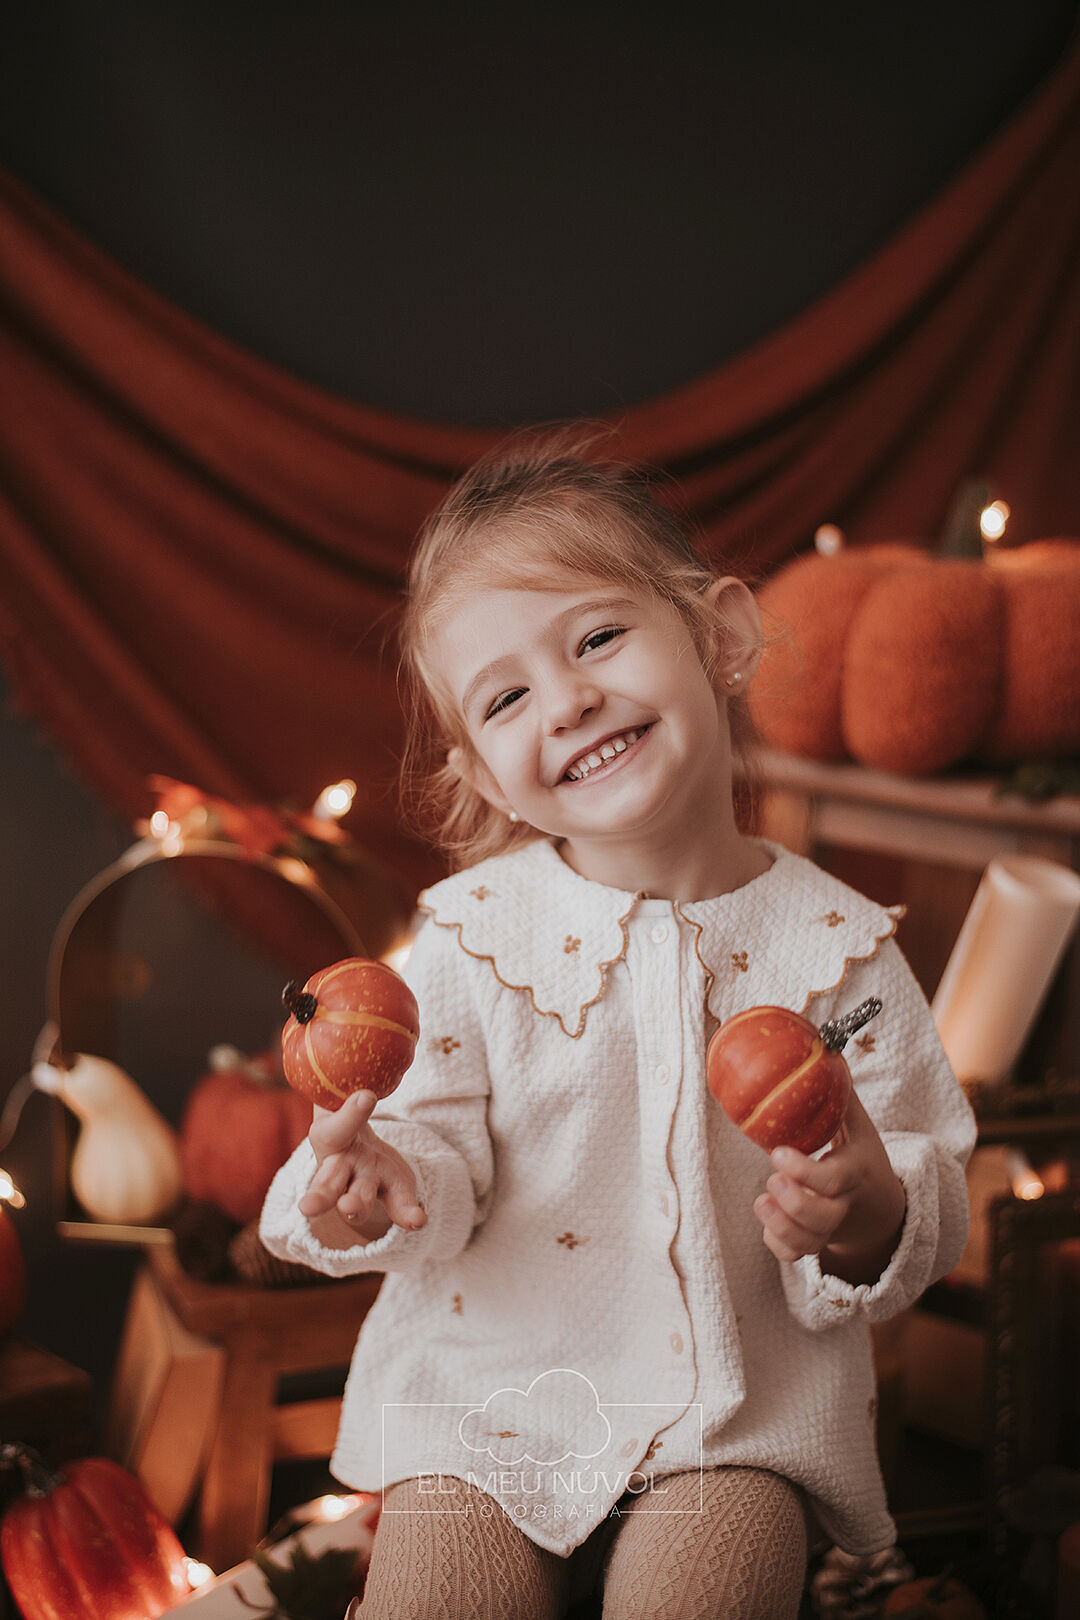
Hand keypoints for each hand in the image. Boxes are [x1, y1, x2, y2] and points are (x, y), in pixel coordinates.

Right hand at [298, 1089, 426, 1234]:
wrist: (356, 1148)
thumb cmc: (344, 1121)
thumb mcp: (341, 1103)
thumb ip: (349, 1097)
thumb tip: (364, 1067)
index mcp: (329, 1137)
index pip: (334, 1128)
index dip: (349, 1115)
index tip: (366, 1096)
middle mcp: (340, 1167)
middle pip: (328, 1183)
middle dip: (324, 1195)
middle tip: (321, 1204)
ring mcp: (361, 1184)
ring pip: (356, 1198)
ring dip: (356, 1206)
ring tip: (351, 1211)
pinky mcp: (388, 1193)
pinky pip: (397, 1205)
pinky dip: (407, 1213)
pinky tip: (418, 1220)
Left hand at [752, 1089, 905, 1284]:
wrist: (879, 1205)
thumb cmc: (859, 1154)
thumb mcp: (857, 1123)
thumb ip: (836, 1092)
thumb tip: (819, 1044)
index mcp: (855, 1171)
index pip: (834, 1180)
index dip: (805, 1172)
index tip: (778, 1153)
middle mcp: (844, 1205)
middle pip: (823, 1219)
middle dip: (793, 1203)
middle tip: (772, 1179)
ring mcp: (829, 1228)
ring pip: (808, 1243)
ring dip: (781, 1226)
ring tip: (763, 1201)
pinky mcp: (814, 1242)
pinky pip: (794, 1254)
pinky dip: (777, 1242)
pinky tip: (768, 1214)